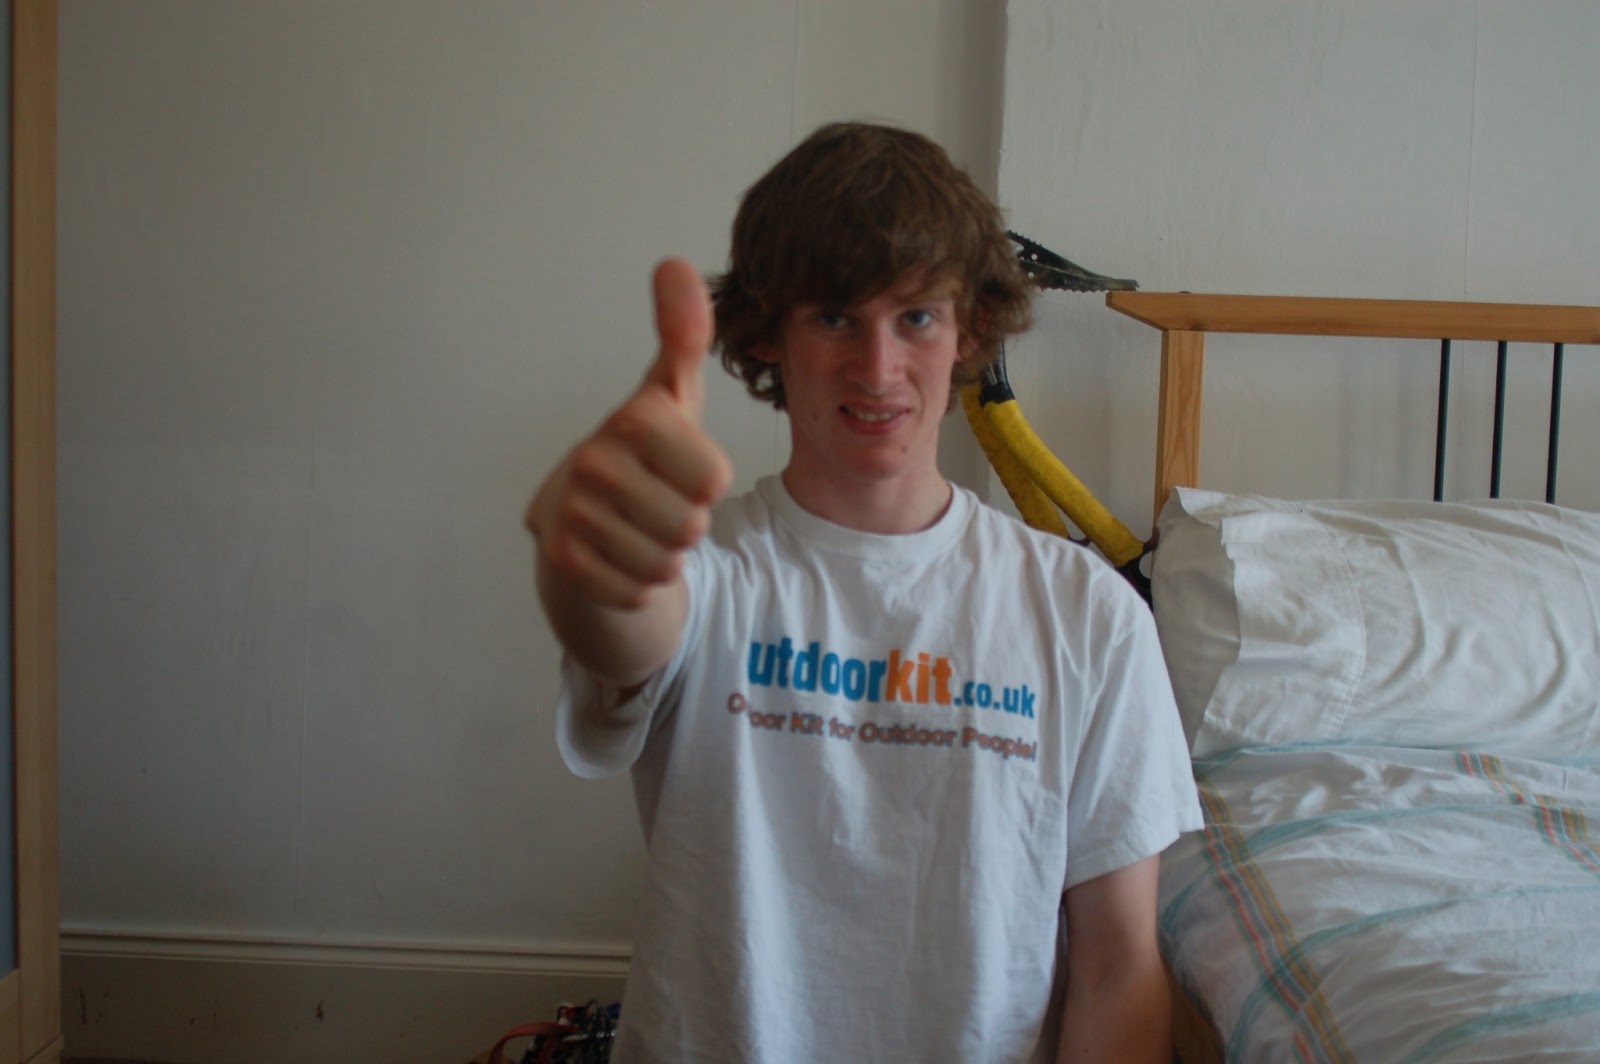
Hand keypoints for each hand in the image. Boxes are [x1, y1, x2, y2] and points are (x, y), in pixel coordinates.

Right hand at [526, 258, 734, 609]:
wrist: (575, 526)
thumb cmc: (639, 456)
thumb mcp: (668, 395)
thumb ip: (683, 335)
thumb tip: (676, 262)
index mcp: (633, 419)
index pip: (714, 478)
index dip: (706, 482)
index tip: (675, 466)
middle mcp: (595, 460)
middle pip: (693, 524)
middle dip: (684, 523)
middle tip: (653, 503)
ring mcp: (573, 512)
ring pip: (668, 562)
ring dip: (662, 556)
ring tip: (634, 528)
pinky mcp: (561, 561)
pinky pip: (639, 590)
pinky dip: (635, 584)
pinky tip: (615, 555)